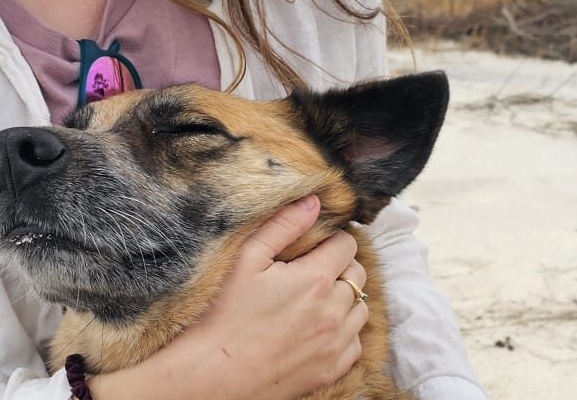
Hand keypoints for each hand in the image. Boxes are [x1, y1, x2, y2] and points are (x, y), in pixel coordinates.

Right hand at [95, 195, 368, 399]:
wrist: (215, 374)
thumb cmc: (226, 315)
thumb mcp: (248, 259)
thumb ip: (284, 225)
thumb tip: (314, 201)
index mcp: (317, 279)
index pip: (348, 245)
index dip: (333, 240)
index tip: (318, 245)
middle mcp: (334, 311)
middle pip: (358, 275)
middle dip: (340, 266)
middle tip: (314, 271)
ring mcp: (336, 343)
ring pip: (361, 308)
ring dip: (345, 300)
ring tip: (317, 300)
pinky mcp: (331, 370)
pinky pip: (355, 343)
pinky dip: (344, 333)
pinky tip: (320, 329)